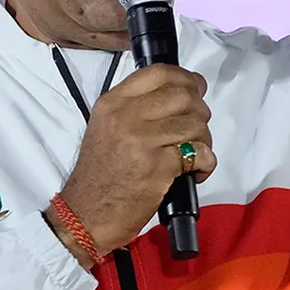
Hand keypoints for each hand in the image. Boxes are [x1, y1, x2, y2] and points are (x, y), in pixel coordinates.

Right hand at [48, 64, 216, 266]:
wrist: (84, 217)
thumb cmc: (101, 176)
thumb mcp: (108, 128)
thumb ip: (139, 108)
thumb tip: (183, 92)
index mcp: (113, 103)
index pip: (159, 72)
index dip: (186, 78)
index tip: (196, 89)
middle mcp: (126, 117)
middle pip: (184, 96)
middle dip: (200, 113)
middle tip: (195, 131)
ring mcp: (141, 141)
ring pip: (195, 124)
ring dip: (204, 140)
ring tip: (193, 155)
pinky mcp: (157, 167)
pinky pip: (199, 154)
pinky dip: (205, 163)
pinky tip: (194, 173)